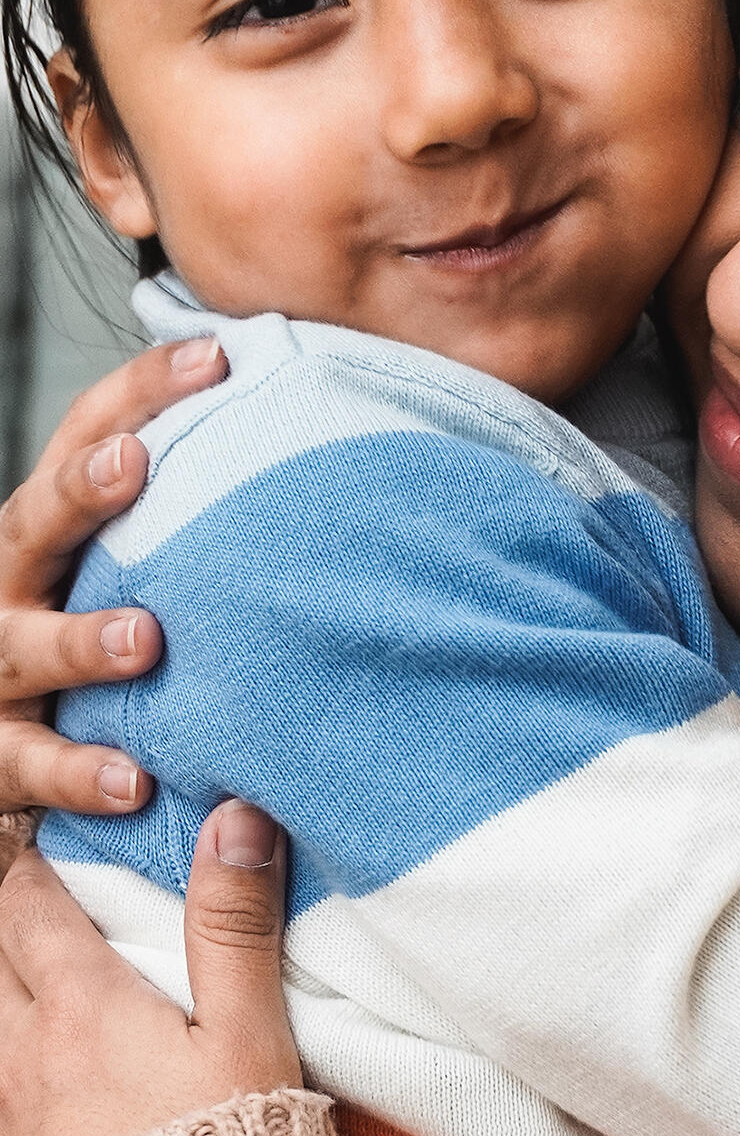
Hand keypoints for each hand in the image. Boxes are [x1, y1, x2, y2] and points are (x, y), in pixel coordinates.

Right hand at [0, 336, 227, 849]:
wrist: (4, 760)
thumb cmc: (89, 647)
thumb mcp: (125, 570)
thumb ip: (194, 519)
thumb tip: (312, 441)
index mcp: (47, 535)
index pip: (84, 440)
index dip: (139, 393)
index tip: (215, 355)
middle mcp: (10, 592)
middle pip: (31, 525)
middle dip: (79, 492)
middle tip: (134, 464)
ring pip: (22, 650)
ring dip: (79, 641)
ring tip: (142, 638)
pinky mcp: (1, 763)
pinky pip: (33, 768)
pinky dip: (79, 774)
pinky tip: (132, 780)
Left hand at [0, 801, 299, 1135]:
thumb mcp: (247, 1040)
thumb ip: (234, 928)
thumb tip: (236, 816)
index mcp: (83, 1011)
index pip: (31, 904)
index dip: (34, 859)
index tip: (44, 831)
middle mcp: (23, 1059)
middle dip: (1, 913)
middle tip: (23, 882)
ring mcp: (4, 1126)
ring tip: (25, 980)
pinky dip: (3, 1066)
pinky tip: (30, 1087)